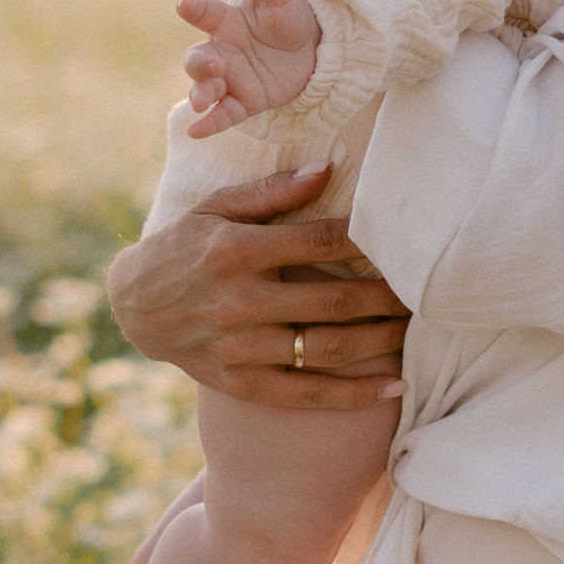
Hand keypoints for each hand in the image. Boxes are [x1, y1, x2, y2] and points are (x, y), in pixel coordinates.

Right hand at [106, 161, 409, 412]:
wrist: (135, 308)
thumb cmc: (185, 246)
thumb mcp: (217, 208)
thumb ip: (273, 192)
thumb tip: (329, 168)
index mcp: (235, 250)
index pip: (319, 241)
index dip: (369, 241)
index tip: (405, 240)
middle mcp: (239, 301)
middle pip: (334, 300)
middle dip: (389, 296)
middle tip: (428, 289)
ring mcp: (240, 347)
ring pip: (328, 349)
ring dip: (382, 341)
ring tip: (417, 328)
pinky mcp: (241, 383)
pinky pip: (307, 395)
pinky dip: (354, 395)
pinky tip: (395, 389)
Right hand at [177, 0, 323, 134]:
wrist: (310, 49)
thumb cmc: (289, 18)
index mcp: (227, 21)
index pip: (206, 13)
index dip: (195, 8)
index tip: (184, 4)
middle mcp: (222, 51)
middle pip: (197, 58)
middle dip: (200, 64)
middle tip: (214, 66)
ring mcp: (230, 79)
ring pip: (205, 88)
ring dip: (200, 93)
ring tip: (200, 102)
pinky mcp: (243, 102)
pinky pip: (222, 115)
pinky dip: (209, 124)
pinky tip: (195, 132)